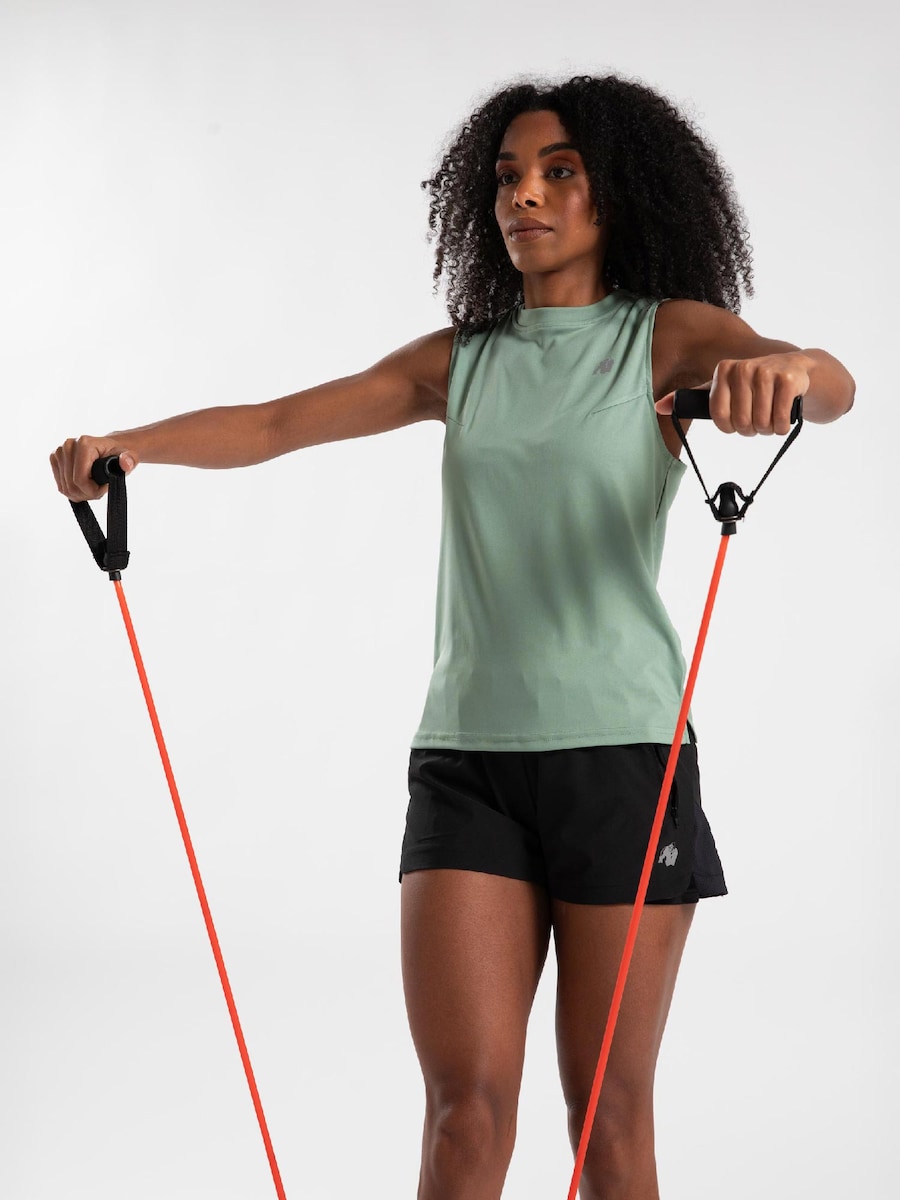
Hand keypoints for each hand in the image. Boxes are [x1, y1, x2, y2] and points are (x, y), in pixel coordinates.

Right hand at [50, 436, 136, 500]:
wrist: (108, 448)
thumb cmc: (118, 454)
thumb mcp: (129, 457)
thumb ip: (129, 461)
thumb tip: (125, 463)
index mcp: (84, 444)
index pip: (80, 480)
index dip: (93, 490)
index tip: (105, 487)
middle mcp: (68, 446)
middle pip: (71, 486)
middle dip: (88, 493)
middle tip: (101, 488)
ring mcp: (59, 452)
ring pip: (65, 489)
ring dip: (81, 494)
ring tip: (94, 486)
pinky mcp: (54, 459)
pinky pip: (61, 486)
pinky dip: (74, 491)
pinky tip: (85, 485)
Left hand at [655, 352, 811, 435]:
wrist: (796, 370)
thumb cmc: (754, 386)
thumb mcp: (723, 388)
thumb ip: (693, 398)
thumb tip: (659, 406)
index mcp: (723, 370)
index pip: (719, 418)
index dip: (730, 426)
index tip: (737, 419)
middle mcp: (743, 368)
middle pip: (742, 423)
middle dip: (751, 429)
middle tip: (758, 417)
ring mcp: (767, 372)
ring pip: (762, 424)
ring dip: (768, 428)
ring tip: (772, 413)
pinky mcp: (788, 380)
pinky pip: (781, 421)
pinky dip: (783, 427)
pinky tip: (785, 414)